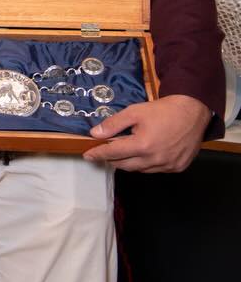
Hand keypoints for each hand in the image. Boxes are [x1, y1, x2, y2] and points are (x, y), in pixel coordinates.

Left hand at [83, 94, 210, 172]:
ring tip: (123, 152)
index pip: (113, 153)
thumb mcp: (134, 112)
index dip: (98, 154)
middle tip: (105, 152)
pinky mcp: (178, 167)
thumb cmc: (162, 110)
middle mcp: (155, 159)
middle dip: (112, 159)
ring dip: (128, 163)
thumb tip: (95, 134)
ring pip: (140, 170)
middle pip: (124, 165)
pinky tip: (144, 155)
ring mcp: (168, 165)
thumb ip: (113, 124)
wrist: (192, 112)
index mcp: (142, 145)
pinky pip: (156, 170)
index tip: (88, 155)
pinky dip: (146, 164)